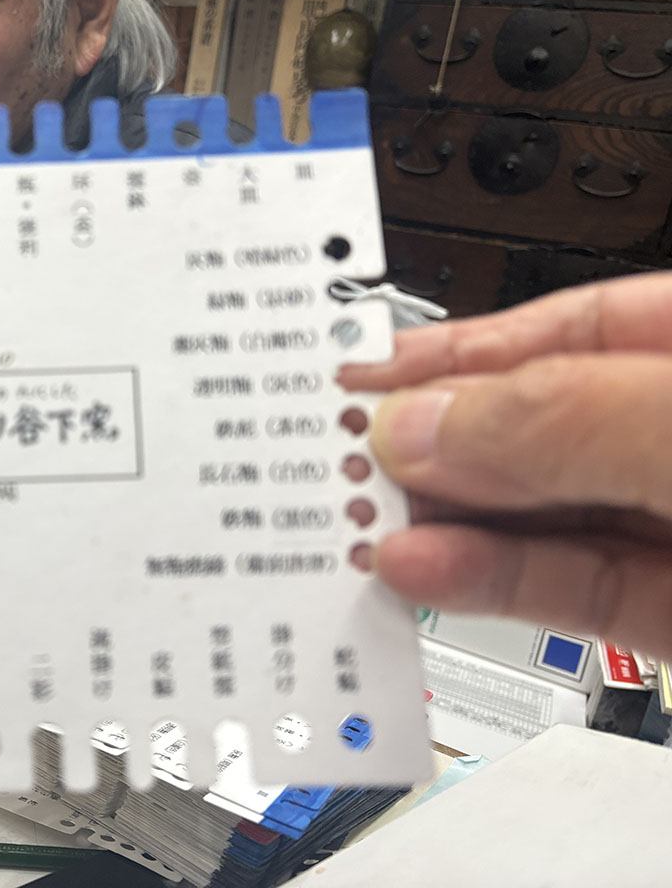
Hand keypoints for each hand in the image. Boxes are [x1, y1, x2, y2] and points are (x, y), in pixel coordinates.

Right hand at [340, 273, 671, 658]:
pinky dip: (491, 584)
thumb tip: (423, 428)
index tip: (363, 370)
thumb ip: (560, 420)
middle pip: (534, 429)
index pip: (567, 328)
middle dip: (437, 447)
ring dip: (446, 525)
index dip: (458, 347)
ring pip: (540, 519)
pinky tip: (426, 571)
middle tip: (349, 461)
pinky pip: (570, 590)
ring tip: (369, 525)